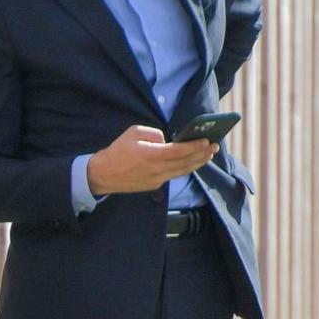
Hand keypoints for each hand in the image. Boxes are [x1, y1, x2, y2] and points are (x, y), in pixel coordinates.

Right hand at [87, 125, 218, 196]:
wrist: (104, 175)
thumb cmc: (118, 151)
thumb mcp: (134, 133)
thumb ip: (154, 133)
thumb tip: (167, 140)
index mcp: (151, 155)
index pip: (180, 151)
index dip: (195, 146)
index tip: (206, 140)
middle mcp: (157, 169)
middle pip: (186, 163)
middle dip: (202, 154)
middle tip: (214, 147)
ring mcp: (157, 179)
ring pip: (182, 171)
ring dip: (197, 163)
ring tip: (208, 156)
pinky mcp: (155, 186)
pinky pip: (173, 175)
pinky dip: (185, 168)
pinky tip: (192, 163)